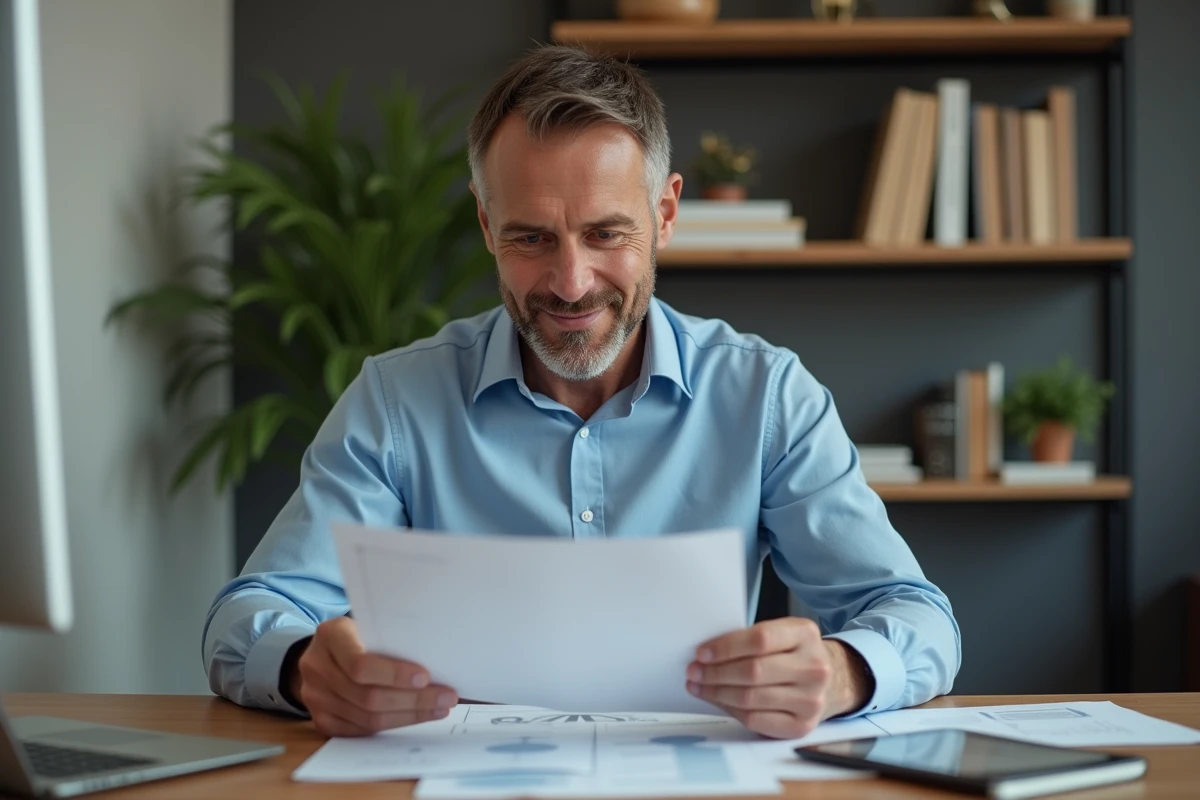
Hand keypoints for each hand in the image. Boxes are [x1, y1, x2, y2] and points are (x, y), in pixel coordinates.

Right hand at [290, 617, 457, 736]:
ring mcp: (315, 697)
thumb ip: (391, 639)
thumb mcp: (369, 626)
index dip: (394, 674)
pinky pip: (361, 730)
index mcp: (330, 636)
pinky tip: (415, 716)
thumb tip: (438, 662)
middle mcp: (316, 667)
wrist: (324, 652)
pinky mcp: (322, 719)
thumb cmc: (357, 635)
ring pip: (367, 717)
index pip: (360, 664)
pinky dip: (393, 724)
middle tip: (445, 698)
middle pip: (368, 696)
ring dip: (409, 715)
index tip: (426, 677)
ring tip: (437, 708)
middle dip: (413, 700)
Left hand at [686, 618, 869, 738]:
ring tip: (699, 686)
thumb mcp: (784, 633)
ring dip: (716, 693)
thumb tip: (707, 653)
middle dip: (715, 672)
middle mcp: (814, 667)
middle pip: (753, 671)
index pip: (760, 639)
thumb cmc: (796, 654)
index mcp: (805, 634)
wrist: (833, 680)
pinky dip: (731, 710)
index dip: (726, 647)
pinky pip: (756, 720)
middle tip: (694, 671)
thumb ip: (752, 639)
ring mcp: (811, 699)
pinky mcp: (802, 725)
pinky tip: (719, 701)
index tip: (702, 652)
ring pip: (750, 698)